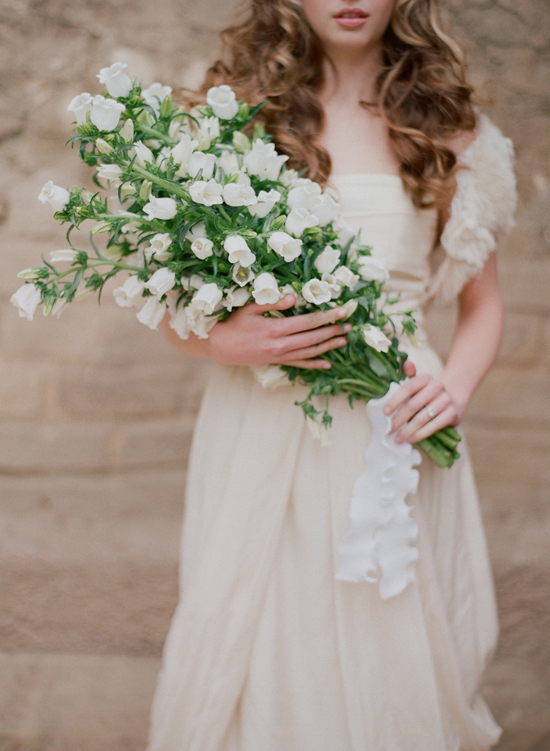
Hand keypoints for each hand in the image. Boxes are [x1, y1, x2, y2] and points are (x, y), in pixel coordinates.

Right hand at [205, 294, 350, 367]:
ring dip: (328, 346)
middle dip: (333, 331)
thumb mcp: (251, 308)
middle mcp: (281, 344)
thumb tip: (294, 297)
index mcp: (276, 328)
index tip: (342, 312)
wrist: (220, 346)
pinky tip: (327, 364)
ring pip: (310, 351)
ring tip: (344, 341)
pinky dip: (314, 364)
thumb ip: (274, 302)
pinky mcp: (277, 361)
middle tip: (349, 326)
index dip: (327, 317)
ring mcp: (280, 355)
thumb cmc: (234, 324)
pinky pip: (300, 363)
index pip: (308, 322)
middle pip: (313, 338)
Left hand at [383, 360, 462, 443]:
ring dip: (408, 430)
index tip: (385, 412)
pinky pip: (434, 426)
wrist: (454, 397)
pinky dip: (421, 434)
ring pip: (422, 418)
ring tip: (398, 439)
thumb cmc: (428, 392)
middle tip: (389, 430)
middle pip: (413, 405)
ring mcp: (446, 401)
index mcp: (426, 378)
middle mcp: (437, 387)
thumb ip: (409, 375)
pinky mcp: (452, 414)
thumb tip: (405, 362)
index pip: (408, 388)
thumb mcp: (419, 382)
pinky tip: (411, 439)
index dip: (395, 400)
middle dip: (399, 419)